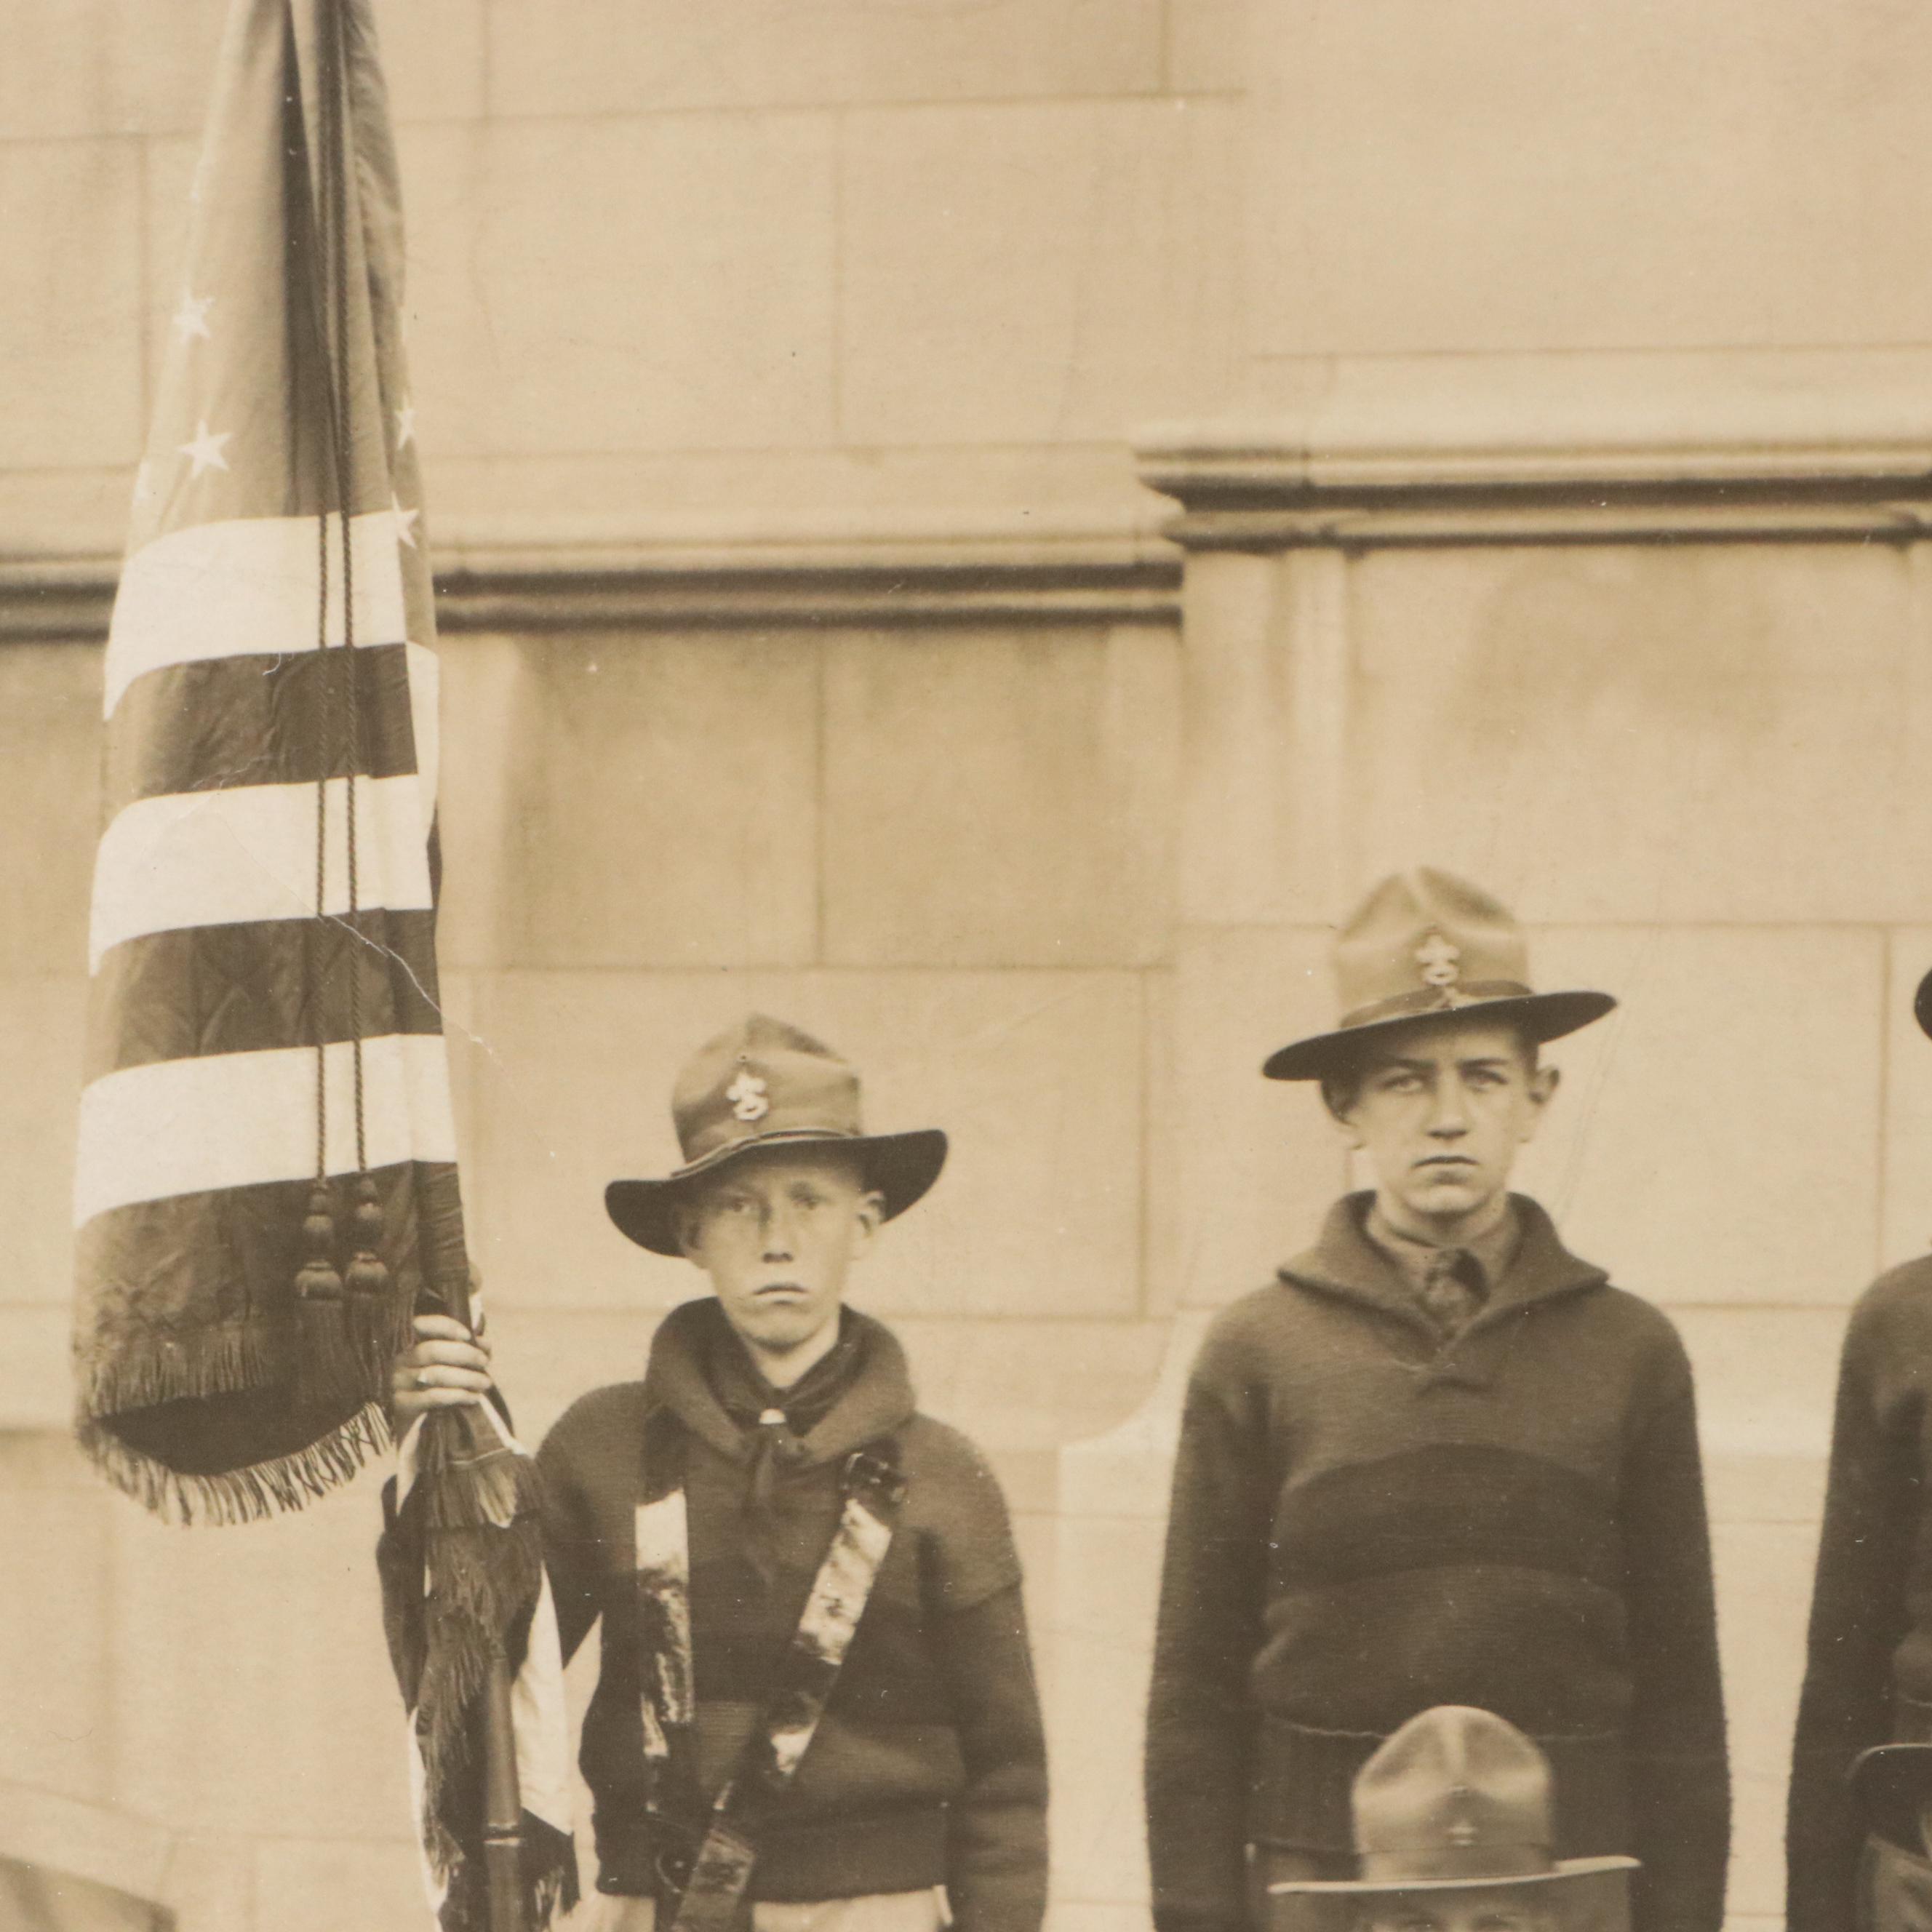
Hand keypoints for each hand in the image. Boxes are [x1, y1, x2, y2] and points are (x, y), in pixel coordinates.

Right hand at [391, 1312, 493, 1430]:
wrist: (416, 1429)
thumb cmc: (436, 1389)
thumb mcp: (450, 1366)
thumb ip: (465, 1351)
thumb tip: (484, 1344)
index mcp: (407, 1345)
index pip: (419, 1324)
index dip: (445, 1326)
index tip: (468, 1335)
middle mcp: (398, 1361)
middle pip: (431, 1350)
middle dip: (464, 1354)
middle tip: (484, 1361)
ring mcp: (397, 1383)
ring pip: (435, 1374)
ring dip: (466, 1377)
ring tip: (485, 1382)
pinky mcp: (401, 1406)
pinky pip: (433, 1396)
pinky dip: (458, 1395)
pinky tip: (473, 1397)